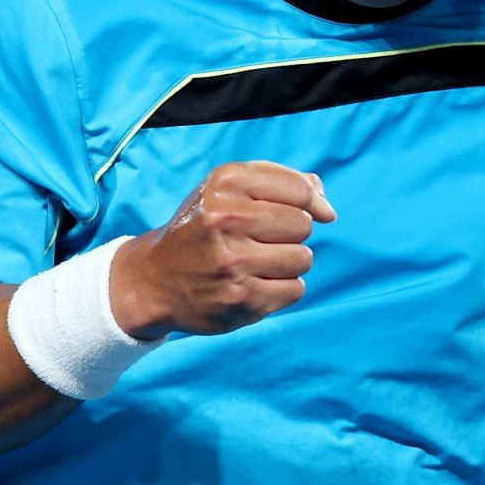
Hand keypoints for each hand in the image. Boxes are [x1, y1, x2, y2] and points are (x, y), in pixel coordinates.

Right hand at [109, 161, 336, 338]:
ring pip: (304, 258)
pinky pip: (296, 289)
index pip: (300, 189)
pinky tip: (254, 283)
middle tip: (259, 239)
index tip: (294, 210)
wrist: (155, 279)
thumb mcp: (229, 191)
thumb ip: (283, 184)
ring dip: (288, 262)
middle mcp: (226, 220)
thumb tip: (328, 209)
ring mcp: (233, 263)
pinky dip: (282, 288)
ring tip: (257, 262)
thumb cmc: (203, 228)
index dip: (307, 201)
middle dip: (290, 233)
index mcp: (224, 184)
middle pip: (304, 224)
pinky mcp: (241, 300)